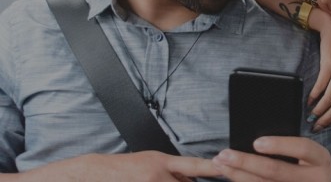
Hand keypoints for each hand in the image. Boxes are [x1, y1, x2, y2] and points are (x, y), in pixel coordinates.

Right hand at [9, 151, 220, 181]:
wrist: (93, 174)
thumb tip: (193, 179)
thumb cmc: (124, 168)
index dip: (211, 168)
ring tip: (152, 178)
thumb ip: (173, 172)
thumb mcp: (150, 162)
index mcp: (161, 162)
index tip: (225, 168)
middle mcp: (157, 175)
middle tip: (184, 179)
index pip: (193, 166)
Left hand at [212, 137, 330, 181]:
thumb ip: (291, 147)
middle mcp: (314, 179)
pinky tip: (232, 176)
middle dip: (246, 161)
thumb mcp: (310, 156)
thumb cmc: (310, 167)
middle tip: (224, 154)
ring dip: (238, 175)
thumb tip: (256, 137)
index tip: (256, 142)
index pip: (302, 148)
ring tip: (221, 163)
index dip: (280, 144)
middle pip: (276, 171)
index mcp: (321, 160)